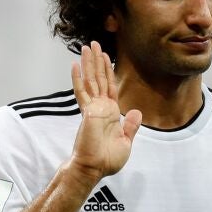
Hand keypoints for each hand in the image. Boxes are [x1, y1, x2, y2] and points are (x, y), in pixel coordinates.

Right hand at [69, 42, 141, 183]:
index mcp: (110, 113)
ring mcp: (92, 108)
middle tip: (93, 43)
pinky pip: (82, 92)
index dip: (108, 71)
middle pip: (99, 78)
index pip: (109, 86)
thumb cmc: (107, 160)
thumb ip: (130, 126)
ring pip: (91, 80)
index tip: (105, 56)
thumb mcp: (126, 142)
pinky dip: (78, 78)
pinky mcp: (87, 112)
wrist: (94, 168)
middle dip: (97, 60)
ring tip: (86, 47)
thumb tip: (136, 111)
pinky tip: (76, 65)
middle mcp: (100, 107)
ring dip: (89, 63)